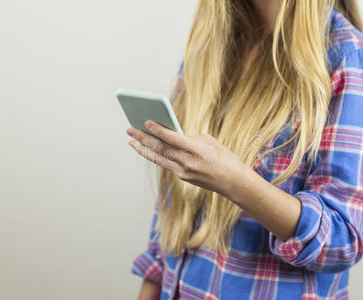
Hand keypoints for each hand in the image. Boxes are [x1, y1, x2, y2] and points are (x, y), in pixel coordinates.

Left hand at [126, 120, 247, 198]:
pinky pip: (165, 164)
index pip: (172, 138)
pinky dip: (155, 156)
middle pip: (161, 149)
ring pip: (159, 159)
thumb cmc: (224, 157)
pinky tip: (147, 150)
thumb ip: (190, 138)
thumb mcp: (210, 142)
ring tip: (131, 141)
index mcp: (196, 150)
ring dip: (143, 150)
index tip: (146, 122)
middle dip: (143, 138)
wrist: (232, 182)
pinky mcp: (183, 177)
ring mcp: (184, 172)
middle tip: (130, 129)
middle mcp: (187, 163)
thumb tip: (174, 137)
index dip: (158, 130)